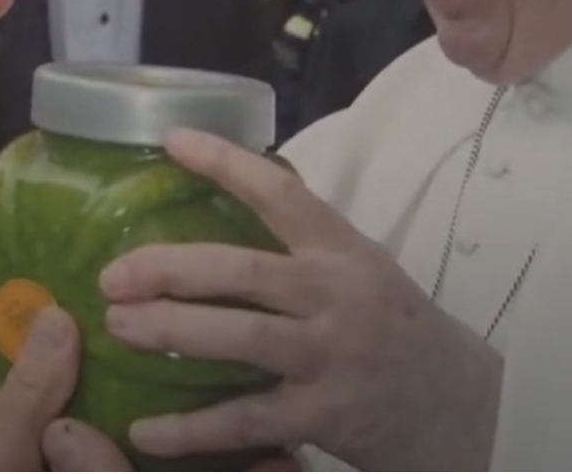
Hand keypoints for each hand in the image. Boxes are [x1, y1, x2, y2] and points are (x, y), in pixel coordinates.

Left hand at [98, 129, 502, 470]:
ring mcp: (330, 356)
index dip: (226, 163)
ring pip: (240, 339)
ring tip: (117, 328)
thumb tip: (206, 209)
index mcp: (340, 250)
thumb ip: (294, 246)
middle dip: (170, 269)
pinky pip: (247, 420)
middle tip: (112, 275)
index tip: (173, 139)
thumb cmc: (389, 326)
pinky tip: (145, 432)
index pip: (282, 193)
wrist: (460, 406)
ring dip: (172, 333)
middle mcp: (335, 296)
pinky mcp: (325, 415)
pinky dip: (192, 429)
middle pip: (242, 271)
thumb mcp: (356, 268)